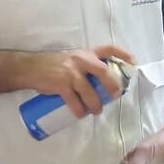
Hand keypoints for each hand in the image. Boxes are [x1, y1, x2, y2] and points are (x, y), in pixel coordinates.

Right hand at [19, 45, 135, 117]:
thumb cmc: (53, 65)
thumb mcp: (72, 59)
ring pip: (90, 92)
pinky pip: (75, 102)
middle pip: (103, 71)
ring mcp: (71, 72)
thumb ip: (86, 66)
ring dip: (96, 105)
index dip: (123, 54)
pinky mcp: (61, 85)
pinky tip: (81, 115)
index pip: (108, 49)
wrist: (29, 68)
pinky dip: (79, 111)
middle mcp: (80, 60)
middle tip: (115, 95)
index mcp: (85, 53)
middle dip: (112, 85)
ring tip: (96, 110)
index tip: (134, 62)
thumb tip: (102, 82)